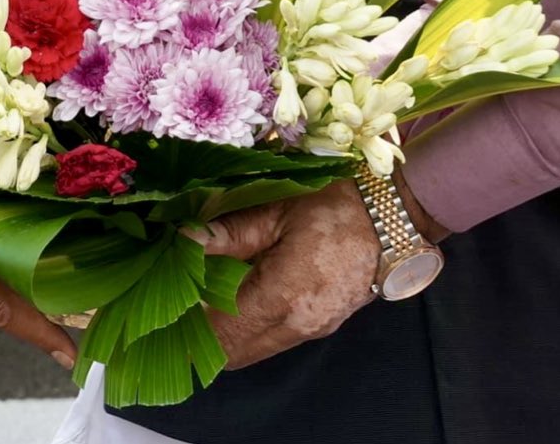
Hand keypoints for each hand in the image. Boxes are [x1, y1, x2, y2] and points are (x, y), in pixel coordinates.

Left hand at [195, 178, 377, 370]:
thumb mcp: (278, 208)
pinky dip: (250, 327)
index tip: (167, 307)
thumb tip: (185, 241)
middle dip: (203, 335)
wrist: (392, 217)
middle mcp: (297, 324)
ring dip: (227, 334)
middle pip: (233, 353)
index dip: (189, 326)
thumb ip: (230, 231)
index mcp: (283, 296)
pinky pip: (274, 339)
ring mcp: (312, 330)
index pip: (221, 332)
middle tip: (179, 303)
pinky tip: (240, 296)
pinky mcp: (321, 327)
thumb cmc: (335, 204)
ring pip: (253, 351)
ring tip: (205, 298)